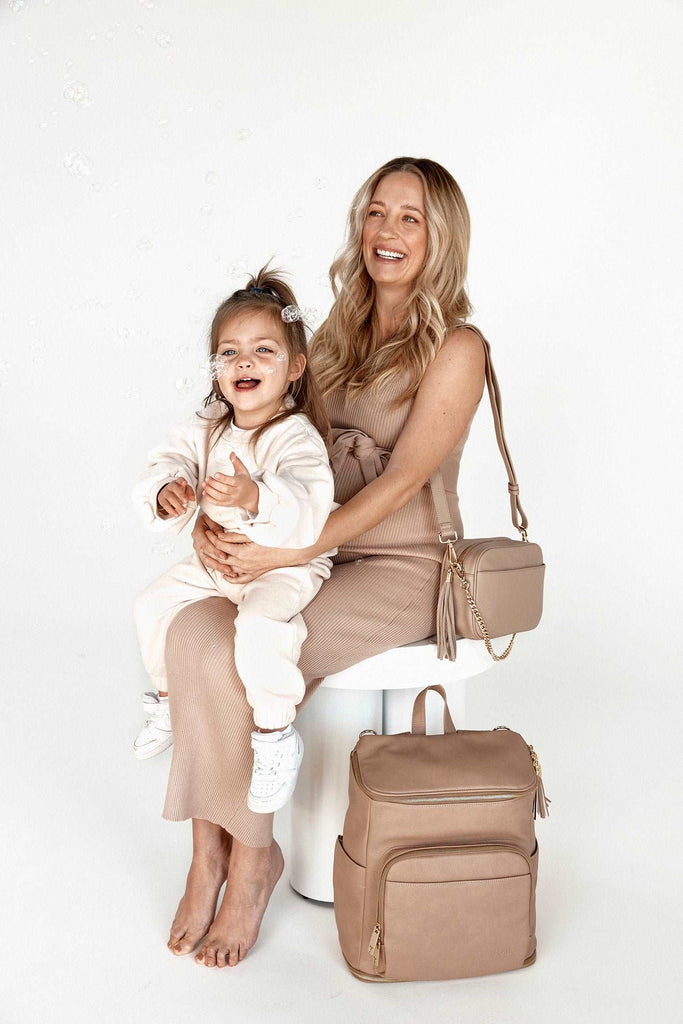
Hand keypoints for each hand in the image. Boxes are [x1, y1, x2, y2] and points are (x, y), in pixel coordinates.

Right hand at [156, 478, 195, 517]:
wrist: (166, 494)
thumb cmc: (179, 492)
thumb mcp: (185, 490)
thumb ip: (190, 493)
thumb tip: (193, 499)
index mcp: (178, 482)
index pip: (180, 479)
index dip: (182, 481)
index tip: (185, 483)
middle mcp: (170, 486)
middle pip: (175, 488)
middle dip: (181, 495)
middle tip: (186, 502)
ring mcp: (165, 492)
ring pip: (170, 497)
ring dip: (178, 505)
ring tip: (184, 511)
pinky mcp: (161, 500)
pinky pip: (165, 505)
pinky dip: (171, 510)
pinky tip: (176, 514)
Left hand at [192, 515, 307, 582]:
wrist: (288, 551)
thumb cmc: (272, 539)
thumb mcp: (252, 534)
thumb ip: (234, 536)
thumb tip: (219, 535)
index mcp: (241, 552)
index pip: (221, 545)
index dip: (212, 538)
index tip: (207, 532)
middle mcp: (243, 563)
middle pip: (221, 558)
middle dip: (211, 549)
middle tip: (205, 542)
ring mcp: (248, 570)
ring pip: (228, 568)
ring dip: (218, 563)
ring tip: (211, 556)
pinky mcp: (254, 574)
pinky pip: (240, 579)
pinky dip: (231, 578)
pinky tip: (225, 574)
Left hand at [202, 453, 258, 512]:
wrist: (250, 496)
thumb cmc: (245, 481)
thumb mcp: (243, 471)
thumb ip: (237, 462)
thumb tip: (231, 453)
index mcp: (241, 483)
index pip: (231, 481)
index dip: (223, 478)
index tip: (215, 474)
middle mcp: (237, 492)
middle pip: (224, 489)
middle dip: (214, 484)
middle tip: (206, 478)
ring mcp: (232, 500)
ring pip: (220, 497)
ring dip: (210, 491)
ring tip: (204, 484)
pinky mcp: (227, 504)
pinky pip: (217, 503)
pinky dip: (210, 499)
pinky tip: (205, 492)